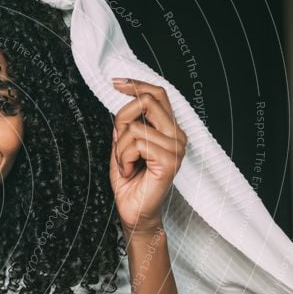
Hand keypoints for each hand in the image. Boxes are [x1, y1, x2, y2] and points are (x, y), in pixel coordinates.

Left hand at [109, 78, 186, 235]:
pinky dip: (124, 159)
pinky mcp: (170, 161)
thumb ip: (125, 124)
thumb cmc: (130, 181)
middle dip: (122, 120)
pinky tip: (130, 172)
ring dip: (120, 149)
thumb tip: (121, 99)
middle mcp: (177, 135)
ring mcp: (176, 148)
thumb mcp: (122, 145)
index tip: (115, 82)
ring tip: (126, 165)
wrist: (133, 211)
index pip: (157, 94)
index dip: (136, 84)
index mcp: (169, 129)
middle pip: (147, 102)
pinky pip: (136, 144)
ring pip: (134, 128)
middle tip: (119, 145)